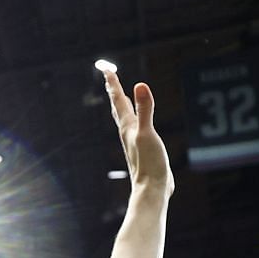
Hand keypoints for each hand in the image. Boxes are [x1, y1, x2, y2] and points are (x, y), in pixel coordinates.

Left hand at [102, 66, 173, 198]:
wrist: (152, 189)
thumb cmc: (149, 163)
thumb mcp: (148, 132)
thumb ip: (145, 109)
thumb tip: (140, 85)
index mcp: (127, 126)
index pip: (118, 99)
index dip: (113, 83)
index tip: (106, 68)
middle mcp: (127, 132)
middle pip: (117, 107)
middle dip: (114, 91)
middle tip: (109, 76)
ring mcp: (134, 141)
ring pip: (124, 118)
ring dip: (121, 105)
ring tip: (119, 96)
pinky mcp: (142, 149)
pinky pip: (136, 128)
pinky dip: (135, 118)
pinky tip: (137, 123)